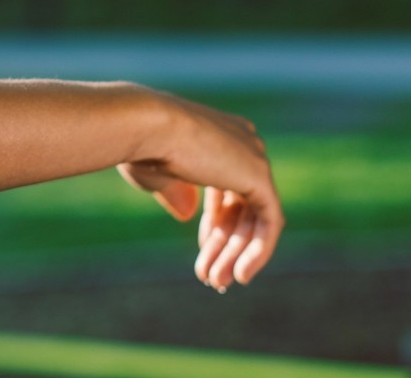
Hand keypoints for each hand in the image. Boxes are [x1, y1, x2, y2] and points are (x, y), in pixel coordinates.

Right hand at [115, 90, 282, 292]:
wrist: (145, 127)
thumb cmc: (141, 146)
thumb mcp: (159, 175)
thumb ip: (178, 192)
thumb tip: (187, 214)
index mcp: (219, 134)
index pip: (228, 186)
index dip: (216, 222)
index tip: (203, 249)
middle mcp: (242, 141)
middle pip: (242, 204)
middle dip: (226, 245)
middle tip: (213, 278)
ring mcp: (253, 156)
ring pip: (255, 217)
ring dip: (236, 254)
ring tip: (219, 283)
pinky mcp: (260, 176)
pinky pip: (270, 221)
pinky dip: (257, 250)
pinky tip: (241, 274)